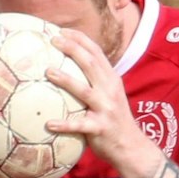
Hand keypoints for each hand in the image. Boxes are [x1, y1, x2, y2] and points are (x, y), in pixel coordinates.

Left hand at [45, 28, 161, 177]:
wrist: (131, 146)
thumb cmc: (114, 120)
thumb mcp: (110, 95)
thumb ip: (95, 81)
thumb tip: (71, 67)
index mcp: (111, 80)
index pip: (97, 53)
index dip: (80, 39)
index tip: (62, 31)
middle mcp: (110, 90)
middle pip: (91, 64)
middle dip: (72, 49)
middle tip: (53, 40)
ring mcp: (106, 109)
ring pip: (84, 91)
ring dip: (66, 80)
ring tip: (48, 71)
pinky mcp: (100, 128)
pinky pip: (80, 125)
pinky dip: (64, 124)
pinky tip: (49, 123)